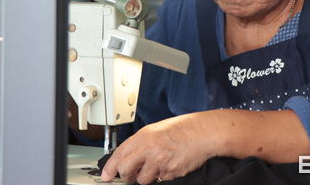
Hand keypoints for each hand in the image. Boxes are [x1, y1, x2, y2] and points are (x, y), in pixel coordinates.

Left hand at [101, 112, 216, 183]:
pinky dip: (162, 176)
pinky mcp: (170, 173)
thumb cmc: (182, 129)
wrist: (202, 133)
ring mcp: (160, 162)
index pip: (119, 154)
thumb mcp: (156, 130)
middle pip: (126, 171)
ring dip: (147, 177)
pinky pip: (160, 181)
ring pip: (143, 180)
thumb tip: (127, 157)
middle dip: (127, 175)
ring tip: (158, 165)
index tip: (107, 176)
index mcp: (143, 136)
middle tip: (131, 174)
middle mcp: (149, 149)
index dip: (110, 168)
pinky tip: (170, 164)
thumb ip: (141, 143)